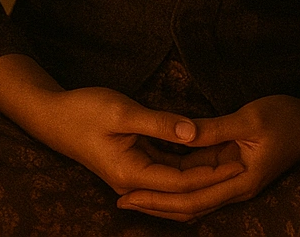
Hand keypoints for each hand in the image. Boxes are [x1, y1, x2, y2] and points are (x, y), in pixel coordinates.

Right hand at [33, 86, 244, 198]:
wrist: (53, 115)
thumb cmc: (84, 110)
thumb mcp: (122, 111)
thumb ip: (158, 123)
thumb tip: (193, 132)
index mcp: (132, 173)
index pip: (182, 182)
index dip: (213, 172)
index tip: (240, 159)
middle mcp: (135, 181)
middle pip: (183, 189)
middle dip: (214, 177)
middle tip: (246, 159)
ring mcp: (134, 174)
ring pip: (176, 182)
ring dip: (203, 172)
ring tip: (233, 156)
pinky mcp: (134, 163)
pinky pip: (168, 171)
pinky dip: (188, 164)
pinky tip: (207, 152)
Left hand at [116, 93, 299, 221]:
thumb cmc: (286, 117)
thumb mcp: (249, 119)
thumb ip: (214, 128)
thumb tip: (181, 132)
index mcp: (240, 181)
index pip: (190, 200)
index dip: (158, 199)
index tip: (128, 195)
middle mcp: (235, 187)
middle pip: (187, 205)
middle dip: (154, 204)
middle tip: (120, 200)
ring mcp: (234, 178)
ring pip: (193, 195)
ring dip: (164, 195)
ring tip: (132, 190)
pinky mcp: (234, 166)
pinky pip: (201, 178)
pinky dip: (179, 178)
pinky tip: (159, 169)